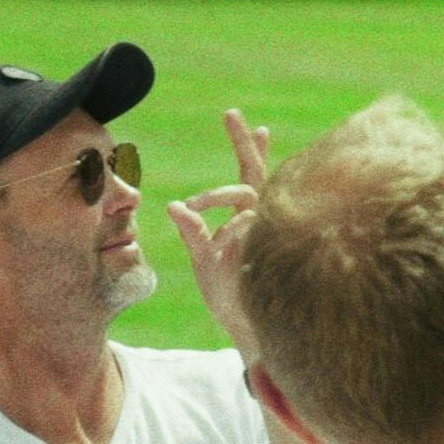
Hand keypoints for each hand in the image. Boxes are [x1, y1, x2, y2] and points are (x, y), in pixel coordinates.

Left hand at [165, 108, 274, 349]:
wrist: (247, 331)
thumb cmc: (229, 298)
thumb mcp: (203, 261)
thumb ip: (193, 231)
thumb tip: (175, 204)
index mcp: (247, 218)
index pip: (250, 176)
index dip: (251, 148)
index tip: (258, 123)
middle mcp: (261, 218)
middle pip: (255, 172)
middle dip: (243, 142)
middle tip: (230, 112)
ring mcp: (267, 229)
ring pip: (244, 195)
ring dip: (214, 195)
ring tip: (190, 205)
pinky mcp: (268, 244)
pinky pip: (245, 221)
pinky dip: (229, 226)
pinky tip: (221, 238)